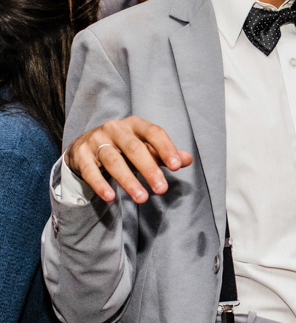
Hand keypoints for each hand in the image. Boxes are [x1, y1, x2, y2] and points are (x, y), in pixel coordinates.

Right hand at [65, 117, 192, 202]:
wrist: (86, 145)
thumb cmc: (124, 147)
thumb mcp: (146, 147)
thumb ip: (165, 154)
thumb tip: (187, 160)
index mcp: (135, 124)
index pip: (154, 133)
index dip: (166, 148)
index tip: (176, 167)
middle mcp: (115, 128)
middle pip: (134, 148)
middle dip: (149, 169)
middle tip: (162, 189)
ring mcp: (96, 140)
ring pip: (113, 160)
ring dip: (128, 181)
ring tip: (142, 198)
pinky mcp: (81, 154)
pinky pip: (90, 171)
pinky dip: (100, 184)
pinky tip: (110, 197)